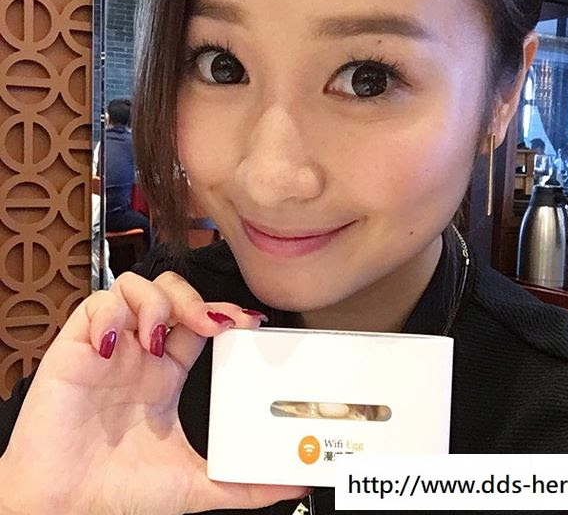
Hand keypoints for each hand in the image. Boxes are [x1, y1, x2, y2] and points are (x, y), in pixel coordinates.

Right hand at [0, 271, 308, 514]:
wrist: (61, 511)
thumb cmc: (118, 493)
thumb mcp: (192, 483)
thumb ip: (242, 484)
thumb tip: (294, 482)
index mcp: (166, 374)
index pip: (199, 321)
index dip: (222, 312)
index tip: (247, 322)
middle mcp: (139, 354)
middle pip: (170, 292)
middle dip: (193, 297)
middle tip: (208, 324)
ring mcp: (109, 348)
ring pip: (135, 288)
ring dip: (155, 302)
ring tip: (157, 338)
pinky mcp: (75, 348)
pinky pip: (94, 305)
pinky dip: (110, 314)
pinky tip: (115, 345)